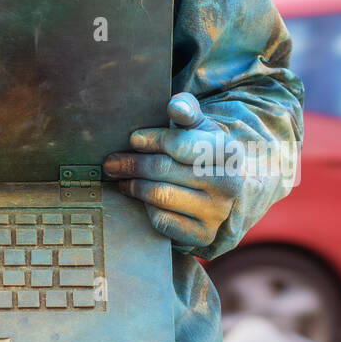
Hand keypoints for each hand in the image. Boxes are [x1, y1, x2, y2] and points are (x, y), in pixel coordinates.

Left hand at [102, 92, 237, 248]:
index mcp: (229, 152)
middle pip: (165, 170)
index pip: (181, 144)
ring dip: (134, 185)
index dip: (152, 140)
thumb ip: (186, 110)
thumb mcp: (196, 126)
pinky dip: (146, 209)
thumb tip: (175, 106)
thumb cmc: (198, 150)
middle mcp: (229, 184)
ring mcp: (217, 212)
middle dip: (133, 164)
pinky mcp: (203, 235)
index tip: (132, 139)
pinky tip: (140, 199)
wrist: (217, 188)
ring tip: (121, 179)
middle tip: (111, 163)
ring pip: (160, 196)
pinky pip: (163, 221)